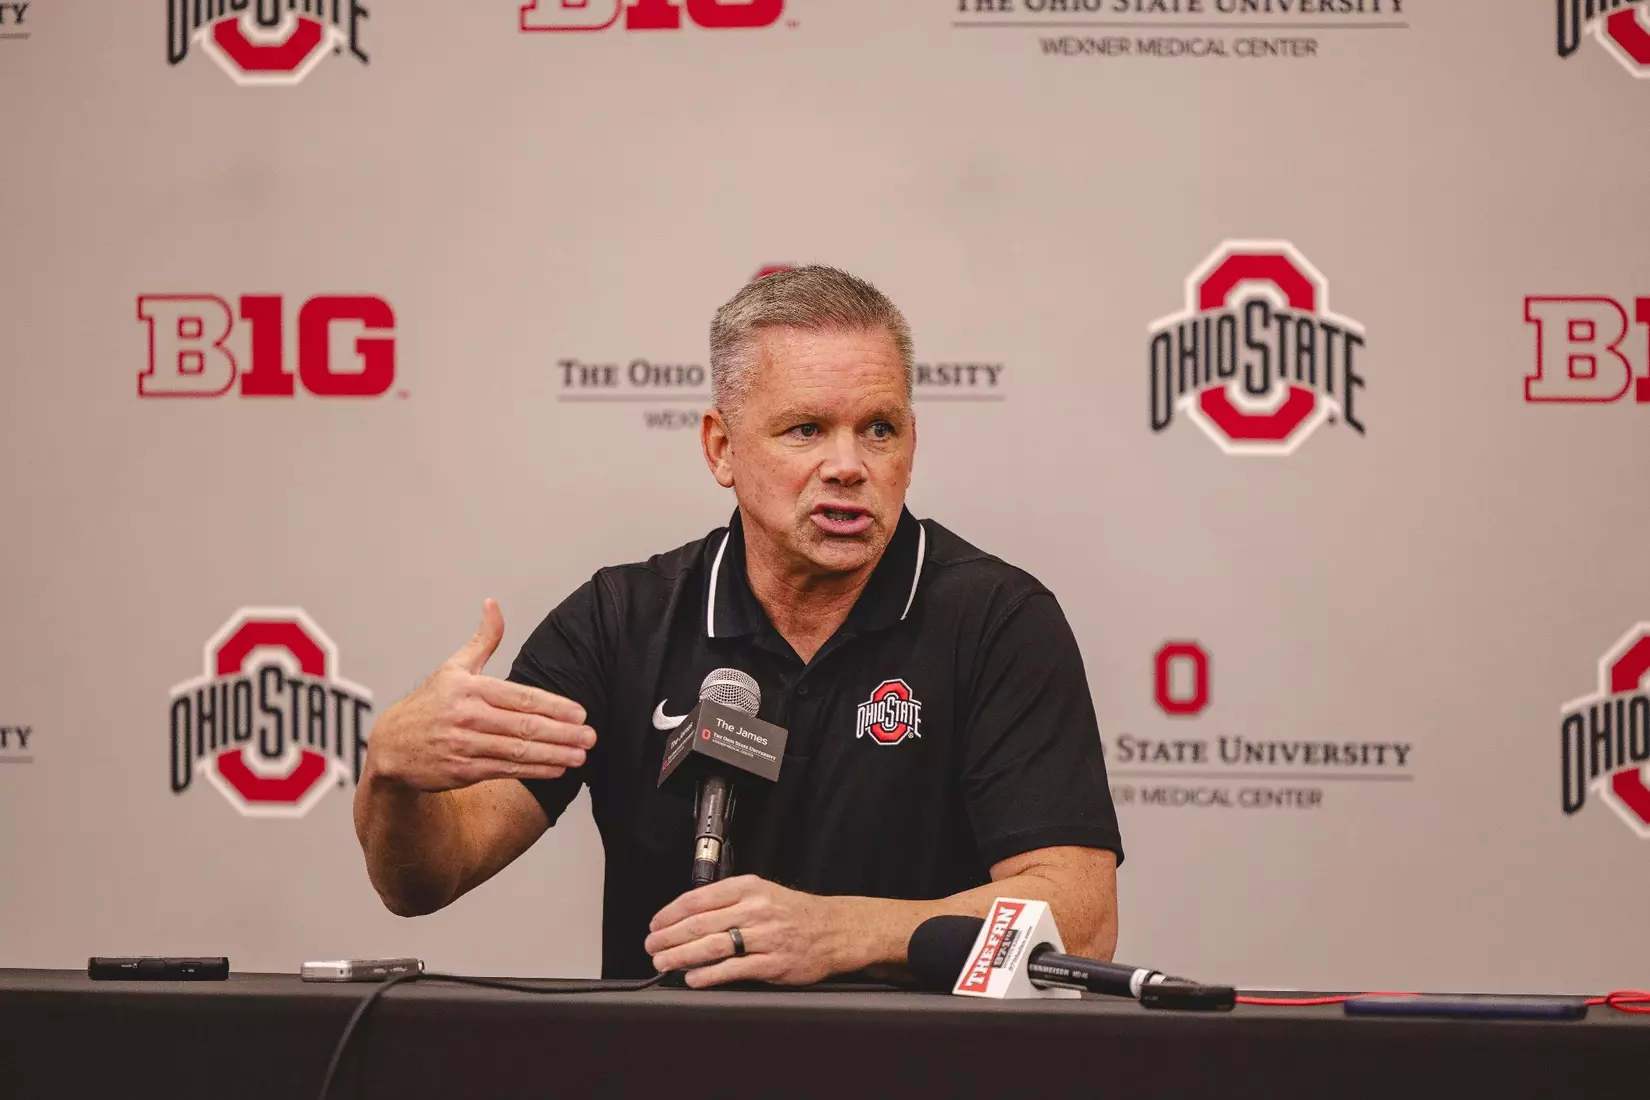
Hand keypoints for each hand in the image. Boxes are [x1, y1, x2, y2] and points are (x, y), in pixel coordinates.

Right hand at [364, 599, 596, 792]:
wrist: (390, 746)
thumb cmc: (428, 705)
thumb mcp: (453, 668)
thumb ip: (482, 640)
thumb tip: (493, 604)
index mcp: (469, 688)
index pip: (520, 697)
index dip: (554, 706)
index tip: (580, 713)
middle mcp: (467, 717)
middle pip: (524, 726)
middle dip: (562, 733)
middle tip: (590, 736)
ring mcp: (464, 745)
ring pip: (518, 751)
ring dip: (554, 754)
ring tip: (580, 755)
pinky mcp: (462, 771)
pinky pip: (506, 770)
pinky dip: (534, 771)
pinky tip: (556, 768)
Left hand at [645, 876, 850, 987]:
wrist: (835, 930)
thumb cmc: (795, 913)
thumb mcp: (763, 893)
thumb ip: (729, 902)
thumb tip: (688, 919)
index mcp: (748, 888)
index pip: (698, 898)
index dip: (671, 913)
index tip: (656, 924)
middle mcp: (755, 909)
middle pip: (700, 923)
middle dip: (669, 937)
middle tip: (652, 946)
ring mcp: (765, 936)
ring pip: (713, 946)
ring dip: (682, 956)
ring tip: (664, 962)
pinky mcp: (773, 962)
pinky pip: (734, 969)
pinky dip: (709, 975)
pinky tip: (694, 978)